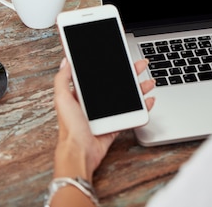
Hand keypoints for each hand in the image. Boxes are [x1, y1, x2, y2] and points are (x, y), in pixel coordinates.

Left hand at [53, 58, 155, 180]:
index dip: (111, 66)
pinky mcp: (115, 125)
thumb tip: (66, 61)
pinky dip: (142, 107)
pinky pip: (131, 114)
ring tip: (149, 82)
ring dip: (140, 88)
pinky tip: (148, 100)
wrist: (80, 152)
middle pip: (117, 84)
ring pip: (127, 97)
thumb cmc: (69, 129)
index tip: (121, 58)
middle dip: (130, 73)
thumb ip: (62, 80)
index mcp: (82, 95)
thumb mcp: (62, 100)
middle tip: (140, 65)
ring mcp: (106, 114)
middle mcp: (95, 104)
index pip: (99, 76)